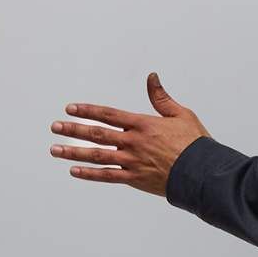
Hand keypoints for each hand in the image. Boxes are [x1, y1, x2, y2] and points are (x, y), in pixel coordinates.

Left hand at [50, 73, 208, 196]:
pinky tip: (74, 171)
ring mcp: (132, 161)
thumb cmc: (195, 144)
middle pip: (96, 133)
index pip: (108, 114)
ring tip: (55, 150)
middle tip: (55, 127)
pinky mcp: (134, 179)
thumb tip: (152, 77)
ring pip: (97, 155)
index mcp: (142, 124)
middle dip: (73, 129)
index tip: (71, 108)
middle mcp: (133, 142)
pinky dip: (90, 174)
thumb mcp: (180, 114)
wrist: (203, 172)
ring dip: (73, 152)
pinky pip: (107, 176)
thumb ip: (161, 97)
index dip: (87, 110)